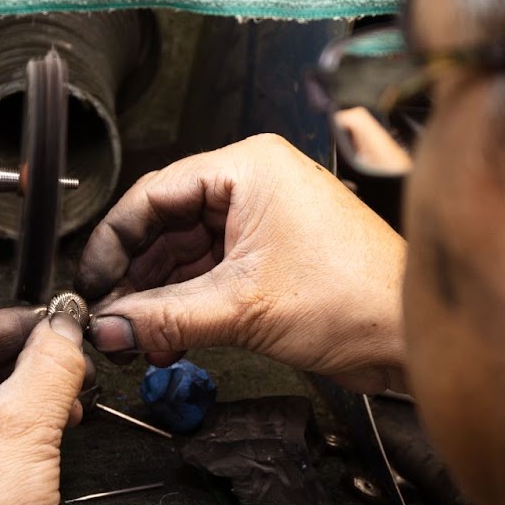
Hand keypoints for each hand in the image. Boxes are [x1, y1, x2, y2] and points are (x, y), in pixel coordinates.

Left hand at [0, 306, 89, 504]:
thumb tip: (65, 324)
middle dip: (29, 361)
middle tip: (74, 359)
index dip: (20, 322)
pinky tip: (57, 432)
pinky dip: (23, 430)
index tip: (62, 319)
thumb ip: (51, 362)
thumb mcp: (25, 425)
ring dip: (31, 396)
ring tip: (72, 397)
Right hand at [76, 133, 408, 393]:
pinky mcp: (271, 257)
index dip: (114, 240)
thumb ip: (166, 318)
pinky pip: (209, 273)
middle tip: (105, 315)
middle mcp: (255, 185)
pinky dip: (183, 303)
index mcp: (251, 167)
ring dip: (155, 295)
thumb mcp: (244, 308)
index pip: (154, 193)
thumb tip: (111, 326)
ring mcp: (263, 221)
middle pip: (165, 224)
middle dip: (133, 274)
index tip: (91, 279)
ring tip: (129, 333)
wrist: (412, 337)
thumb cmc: (361, 299)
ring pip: (184, 253)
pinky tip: (160, 332)